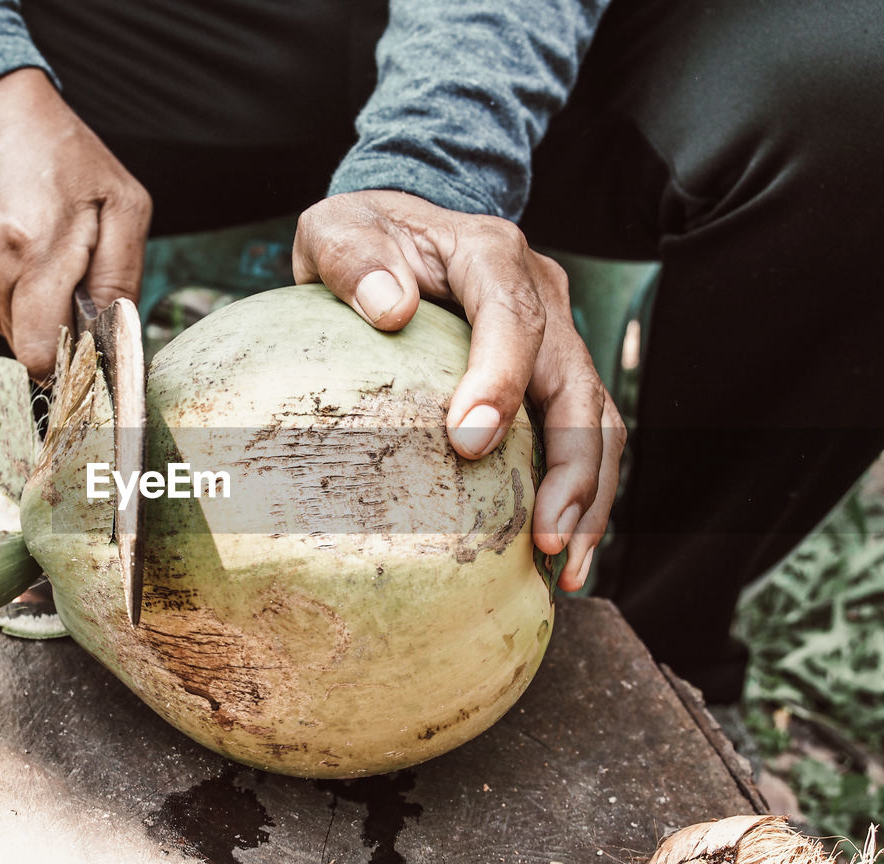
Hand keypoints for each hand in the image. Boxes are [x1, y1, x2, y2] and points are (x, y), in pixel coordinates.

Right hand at [0, 68, 151, 378]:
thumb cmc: (64, 156)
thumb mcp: (122, 205)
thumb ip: (122, 278)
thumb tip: (119, 340)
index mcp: (34, 255)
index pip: (45, 358)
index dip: (78, 360)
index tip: (99, 344)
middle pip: (35, 356)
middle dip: (67, 339)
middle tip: (85, 297)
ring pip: (19, 341)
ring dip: (45, 321)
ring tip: (54, 267)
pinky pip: (1, 322)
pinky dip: (24, 308)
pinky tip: (30, 264)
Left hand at [292, 190, 625, 590]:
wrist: (401, 232)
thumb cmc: (364, 238)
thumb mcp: (337, 229)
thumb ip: (354, 258)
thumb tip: (391, 310)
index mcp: (490, 253)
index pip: (512, 316)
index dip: (500, 379)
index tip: (468, 442)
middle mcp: (541, 293)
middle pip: (577, 382)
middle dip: (571, 465)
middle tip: (547, 535)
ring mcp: (555, 335)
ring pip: (596, 417)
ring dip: (589, 494)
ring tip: (565, 564)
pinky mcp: (552, 373)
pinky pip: (582, 434)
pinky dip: (579, 491)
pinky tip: (559, 548)